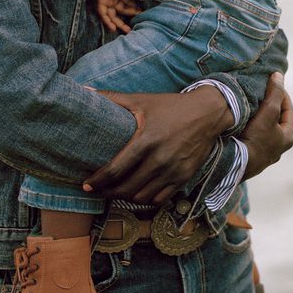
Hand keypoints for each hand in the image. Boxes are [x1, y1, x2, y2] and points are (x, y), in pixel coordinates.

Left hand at [82, 85, 233, 203]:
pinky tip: (137, 194)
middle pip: (126, 188)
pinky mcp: (183, 178)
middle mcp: (159, 159)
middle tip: (97, 190)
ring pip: (142, 197)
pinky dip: (145, 200)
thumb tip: (85, 92)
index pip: (116, 169)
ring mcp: (172, 171)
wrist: (207, 113)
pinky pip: (160, 199)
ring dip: (125, 198)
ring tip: (114, 193)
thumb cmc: (171, 106)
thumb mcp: (142, 100)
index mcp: (146, 140)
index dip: (98, 181)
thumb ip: (113, 98)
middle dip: (107, 192)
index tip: (86, 184)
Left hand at [92, 0, 140, 33]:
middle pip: (122, 11)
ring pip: (112, 15)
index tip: (144, 13)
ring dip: (119, 23)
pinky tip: (113, 28)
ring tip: (128, 31)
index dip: (136, 9)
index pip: (129, 3)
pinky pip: (103, 13)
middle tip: (138, 24)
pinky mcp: (100, 1)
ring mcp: (107, 0)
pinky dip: (107, 21)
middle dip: (130, 17)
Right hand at [241, 72, 292, 179]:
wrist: (236, 165)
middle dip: (271, 106)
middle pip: (277, 121)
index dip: (283, 95)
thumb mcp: (268, 113)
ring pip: (265, 130)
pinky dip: (250, 126)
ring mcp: (263, 154)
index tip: (274, 84)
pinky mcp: (250, 156)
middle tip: (261, 92)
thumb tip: (279, 75)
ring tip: (249, 104)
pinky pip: (253, 137)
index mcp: (287, 138)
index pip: (290, 111)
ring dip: (259, 117)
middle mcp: (277, 147)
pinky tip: (240, 121)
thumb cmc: (256, 138)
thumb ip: (274, 94)